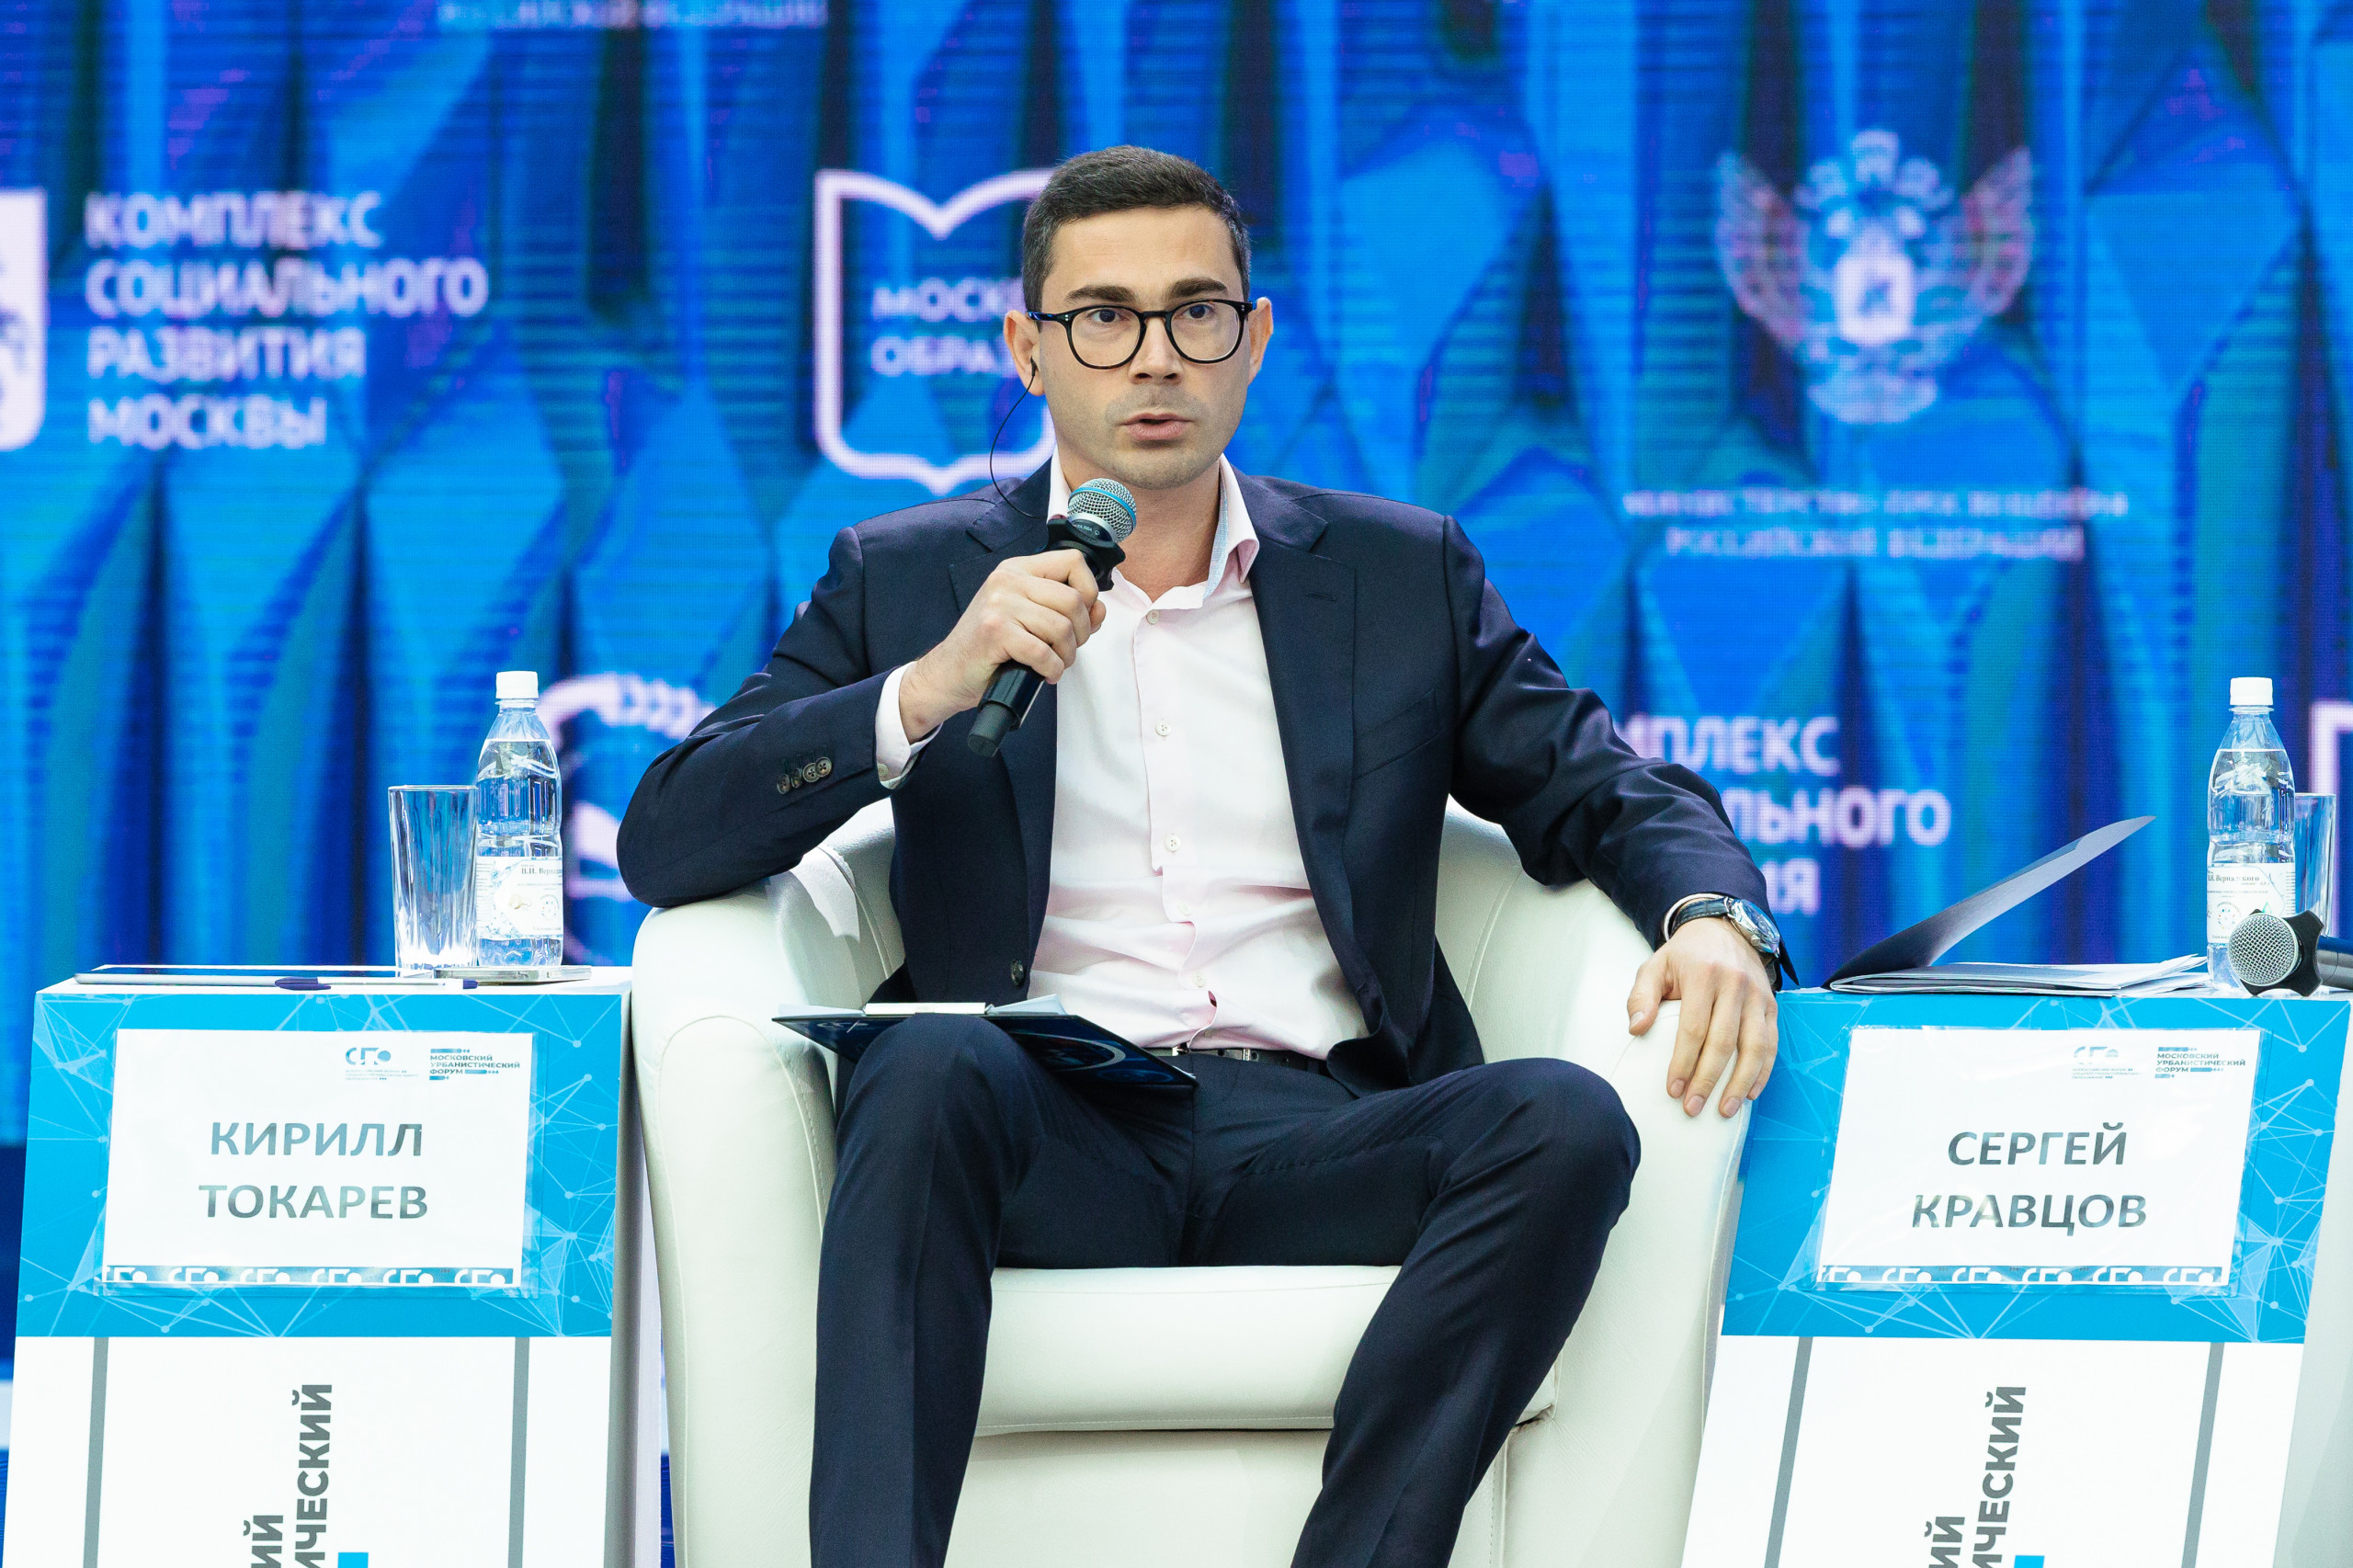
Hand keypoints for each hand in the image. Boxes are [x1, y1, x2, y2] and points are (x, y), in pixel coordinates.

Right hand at [899, 550, 1107, 738]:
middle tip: (1067, 650)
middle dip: (1081, 633)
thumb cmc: (989, 647)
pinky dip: (1052, 668)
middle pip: (1073, 599)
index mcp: (1018, 569)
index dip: (1089, 590)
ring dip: (1067, 655)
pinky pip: (1044, 651)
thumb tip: (1099, 610)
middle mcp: (1008, 580)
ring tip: (1055, 664)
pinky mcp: (996, 631)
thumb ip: (1065, 611)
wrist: (949, 672)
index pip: (1073, 560)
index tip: (1081, 616)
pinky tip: (1044, 673)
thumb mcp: (1028, 618)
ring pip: (1061, 627)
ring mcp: (1000, 604)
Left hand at [1626, 917, 1777, 1117]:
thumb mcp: (1655, 966)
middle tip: (1692, 1107)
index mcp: (1703, 975)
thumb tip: (1636, 1028)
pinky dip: (1763, 1071)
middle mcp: (1735, 985)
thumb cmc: (1684, 956)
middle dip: (1707, 1080)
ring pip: (1754, 1047)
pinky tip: (1749, 1093)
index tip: (1672, 1089)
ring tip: (1724, 1110)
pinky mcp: (1771, 1005)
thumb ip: (1641, 996)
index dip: (1683, 1062)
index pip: (1694, 1028)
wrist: (1723, 930)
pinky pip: (1771, 1043)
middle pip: (1723, 1042)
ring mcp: (1757, 996)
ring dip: (1739, 1083)